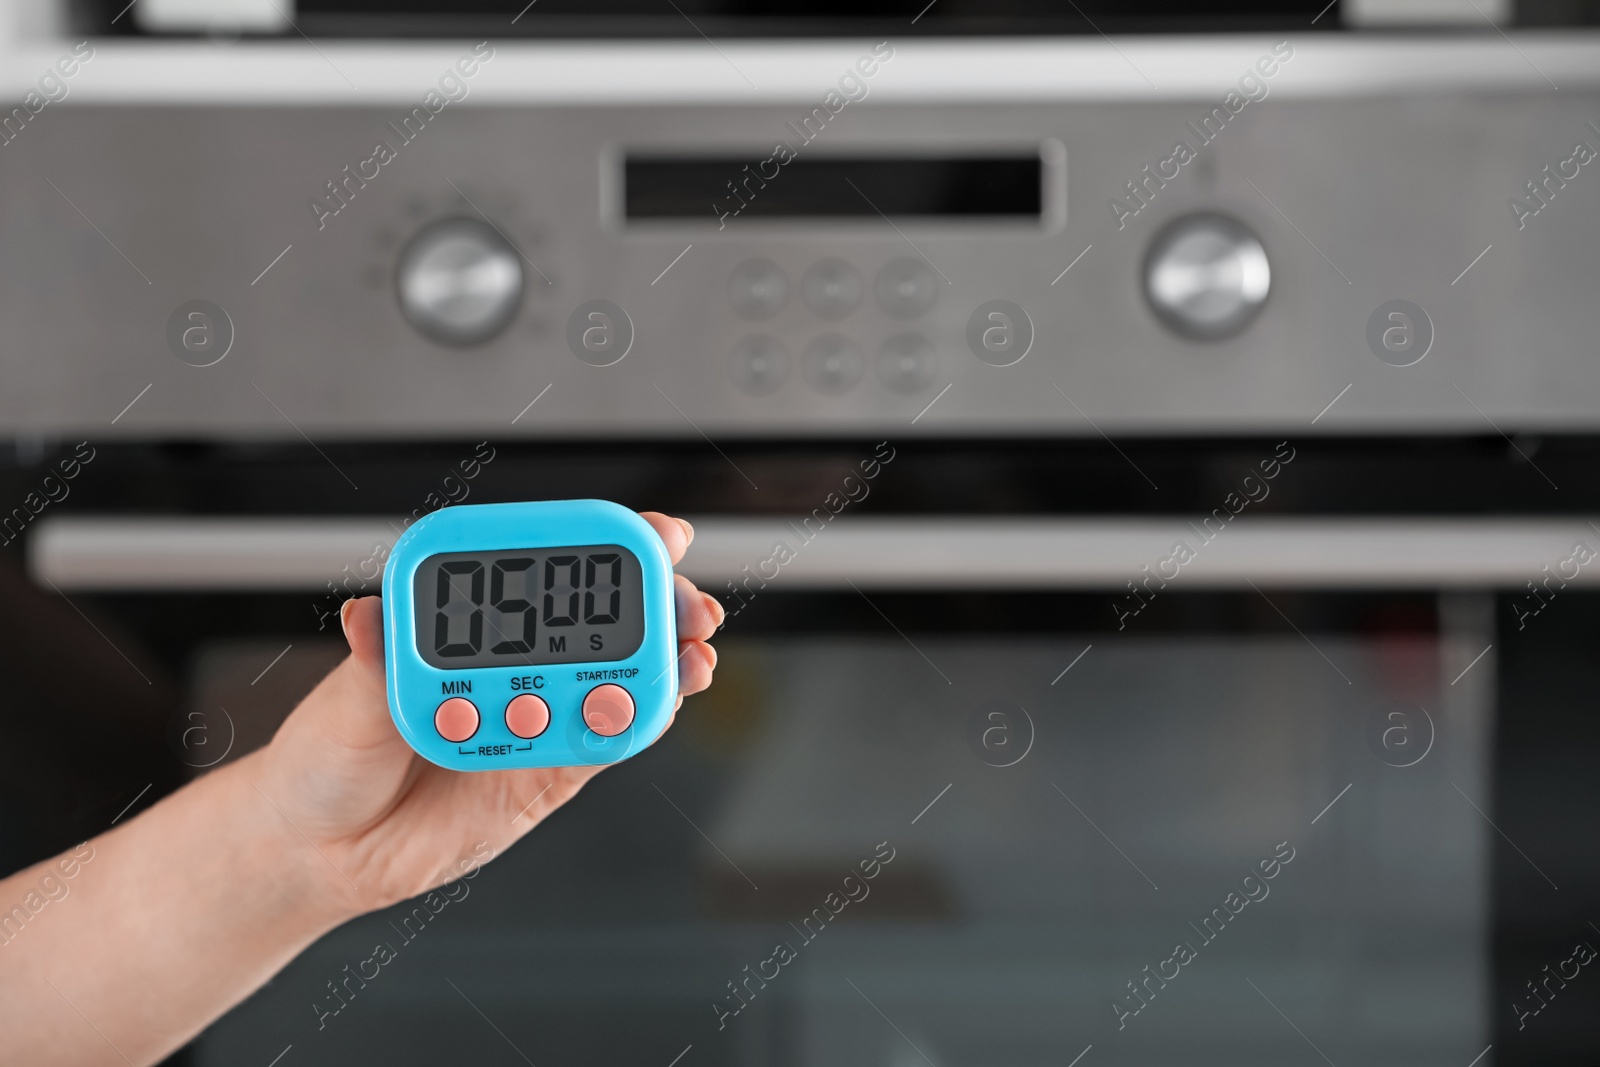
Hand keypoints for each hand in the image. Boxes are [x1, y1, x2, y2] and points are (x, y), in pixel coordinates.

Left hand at [252, 511, 719, 916]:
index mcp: (470, 624)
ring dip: (664, 665)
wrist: (323, 852)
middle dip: (661, 606)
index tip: (652, 537)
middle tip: (689, 609)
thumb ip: (374, 664)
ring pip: (619, 678)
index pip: (547, 570)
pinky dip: (631, 724)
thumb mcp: (344, 702)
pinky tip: (648, 710)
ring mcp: (539, 716)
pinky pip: (602, 744)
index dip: (604, 550)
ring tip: (687, 662)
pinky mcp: (551, 773)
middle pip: (606, 621)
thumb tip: (367, 617)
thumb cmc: (326, 759)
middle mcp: (514, 664)